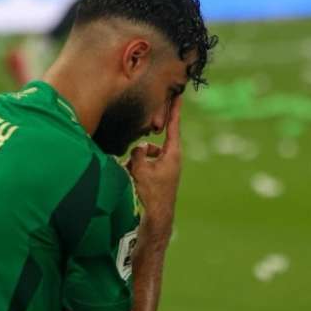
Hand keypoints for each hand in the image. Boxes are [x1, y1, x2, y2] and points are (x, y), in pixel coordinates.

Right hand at [126, 97, 182, 238]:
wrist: (158, 215)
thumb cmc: (152, 192)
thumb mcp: (140, 168)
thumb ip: (138, 153)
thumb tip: (139, 147)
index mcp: (172, 153)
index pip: (174, 125)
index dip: (174, 109)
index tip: (179, 95)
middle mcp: (172, 158)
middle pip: (155, 143)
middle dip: (143, 147)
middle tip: (140, 153)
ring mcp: (166, 167)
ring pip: (148, 154)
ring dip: (138, 160)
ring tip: (132, 172)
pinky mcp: (160, 175)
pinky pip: (147, 164)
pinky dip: (139, 167)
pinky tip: (132, 176)